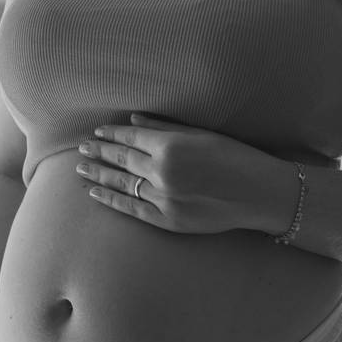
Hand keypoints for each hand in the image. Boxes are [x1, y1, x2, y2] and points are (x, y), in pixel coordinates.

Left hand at [76, 112, 289, 233]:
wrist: (260, 194)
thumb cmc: (236, 157)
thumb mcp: (202, 135)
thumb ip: (164, 128)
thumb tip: (132, 121)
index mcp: (170, 146)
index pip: (130, 138)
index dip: (110, 134)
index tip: (97, 131)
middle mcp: (162, 172)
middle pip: (120, 160)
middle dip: (98, 152)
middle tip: (81, 147)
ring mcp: (163, 199)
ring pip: (122, 184)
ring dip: (98, 175)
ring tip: (81, 169)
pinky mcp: (168, 220)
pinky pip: (132, 209)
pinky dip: (112, 200)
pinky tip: (96, 193)